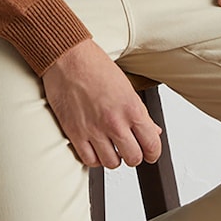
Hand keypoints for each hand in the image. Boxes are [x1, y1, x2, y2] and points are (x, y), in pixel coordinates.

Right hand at [42, 39, 161, 168]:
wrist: (67, 57)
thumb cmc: (95, 66)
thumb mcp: (126, 86)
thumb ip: (141, 112)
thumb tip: (153, 131)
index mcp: (131, 108)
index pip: (151, 144)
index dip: (153, 153)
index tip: (149, 153)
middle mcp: (114, 122)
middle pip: (133, 158)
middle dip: (134, 155)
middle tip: (129, 148)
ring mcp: (94, 129)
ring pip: (112, 163)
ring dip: (113, 157)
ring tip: (110, 147)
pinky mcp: (74, 133)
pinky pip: (89, 160)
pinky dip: (94, 158)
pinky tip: (95, 148)